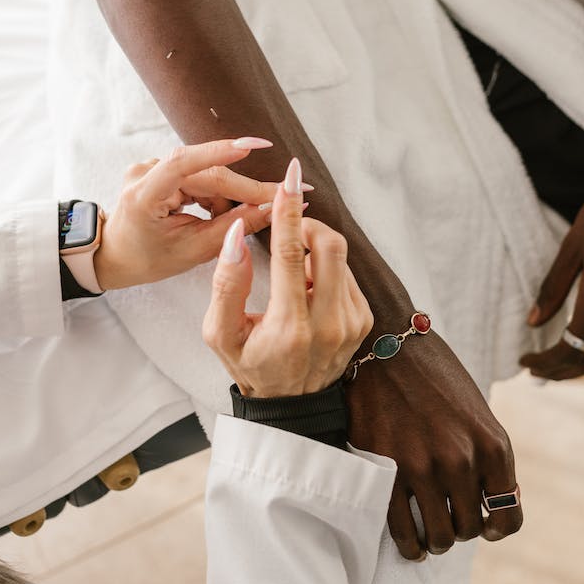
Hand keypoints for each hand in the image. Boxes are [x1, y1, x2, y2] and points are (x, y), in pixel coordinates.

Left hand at [94, 138, 280, 289]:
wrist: (115, 255)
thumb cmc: (148, 259)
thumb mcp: (194, 250)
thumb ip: (233, 228)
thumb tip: (274, 207)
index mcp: (143, 196)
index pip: (182, 163)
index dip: (219, 152)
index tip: (253, 146)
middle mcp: (144, 173)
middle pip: (207, 173)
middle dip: (245, 190)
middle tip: (286, 196)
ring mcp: (151, 166)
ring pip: (208, 175)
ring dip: (227, 198)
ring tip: (228, 224)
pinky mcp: (159, 167)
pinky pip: (199, 175)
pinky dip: (214, 195)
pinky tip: (214, 214)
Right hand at [202, 158, 372, 396]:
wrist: (290, 405)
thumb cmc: (250, 365)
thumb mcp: (220, 333)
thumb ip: (225, 283)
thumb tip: (238, 233)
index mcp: (290, 327)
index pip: (290, 255)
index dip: (288, 212)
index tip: (289, 179)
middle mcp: (328, 325)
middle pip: (331, 246)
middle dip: (308, 225)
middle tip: (288, 228)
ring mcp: (351, 324)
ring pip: (341, 258)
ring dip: (315, 249)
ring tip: (292, 266)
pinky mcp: (363, 321)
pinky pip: (348, 275)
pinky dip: (327, 269)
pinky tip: (308, 287)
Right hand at [346, 315, 522, 559]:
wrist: (387, 343)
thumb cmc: (434, 373)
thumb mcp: (476, 410)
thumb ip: (485, 453)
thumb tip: (490, 500)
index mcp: (492, 444)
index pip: (508, 516)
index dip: (497, 529)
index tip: (485, 526)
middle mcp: (462, 459)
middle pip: (470, 529)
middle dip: (460, 529)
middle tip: (447, 520)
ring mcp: (423, 467)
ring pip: (439, 536)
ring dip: (436, 541)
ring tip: (428, 535)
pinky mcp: (385, 470)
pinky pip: (403, 530)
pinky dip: (409, 545)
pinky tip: (410, 543)